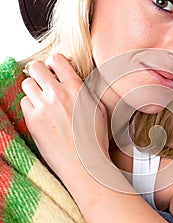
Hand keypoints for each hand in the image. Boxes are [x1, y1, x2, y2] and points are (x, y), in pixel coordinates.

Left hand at [21, 54, 108, 183]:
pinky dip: (30, 106)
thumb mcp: (99, 109)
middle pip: (36, 67)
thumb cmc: (95, 141)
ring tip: (41, 99)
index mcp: (76, 88)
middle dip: (39, 73)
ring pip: (26, 83)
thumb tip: (74, 81)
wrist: (85, 164)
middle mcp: (57, 94)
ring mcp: (43, 107)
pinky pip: (23, 103)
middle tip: (44, 83)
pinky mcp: (32, 121)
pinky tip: (40, 115)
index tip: (55, 71)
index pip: (56, 59)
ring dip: (33, 89)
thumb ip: (84, 91)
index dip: (54, 64)